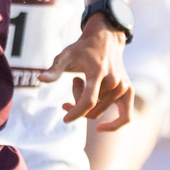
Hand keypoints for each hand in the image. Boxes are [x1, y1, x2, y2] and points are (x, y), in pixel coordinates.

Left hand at [42, 15, 133, 129]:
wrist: (105, 41)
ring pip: (100, 110)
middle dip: (76, 103)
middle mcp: (114, 81)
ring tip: (81, 83)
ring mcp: (123, 87)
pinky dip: (114, 125)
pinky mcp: (128, 91)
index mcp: (98, 72)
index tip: (65, 119)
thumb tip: (40, 79)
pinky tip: (101, 128)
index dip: (76, 112)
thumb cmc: (82, 49)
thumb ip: (54, 70)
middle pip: (91, 107)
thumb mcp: (65, 56)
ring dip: (87, 103)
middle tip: (73, 84)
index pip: (88, 101)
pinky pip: (126, 117)